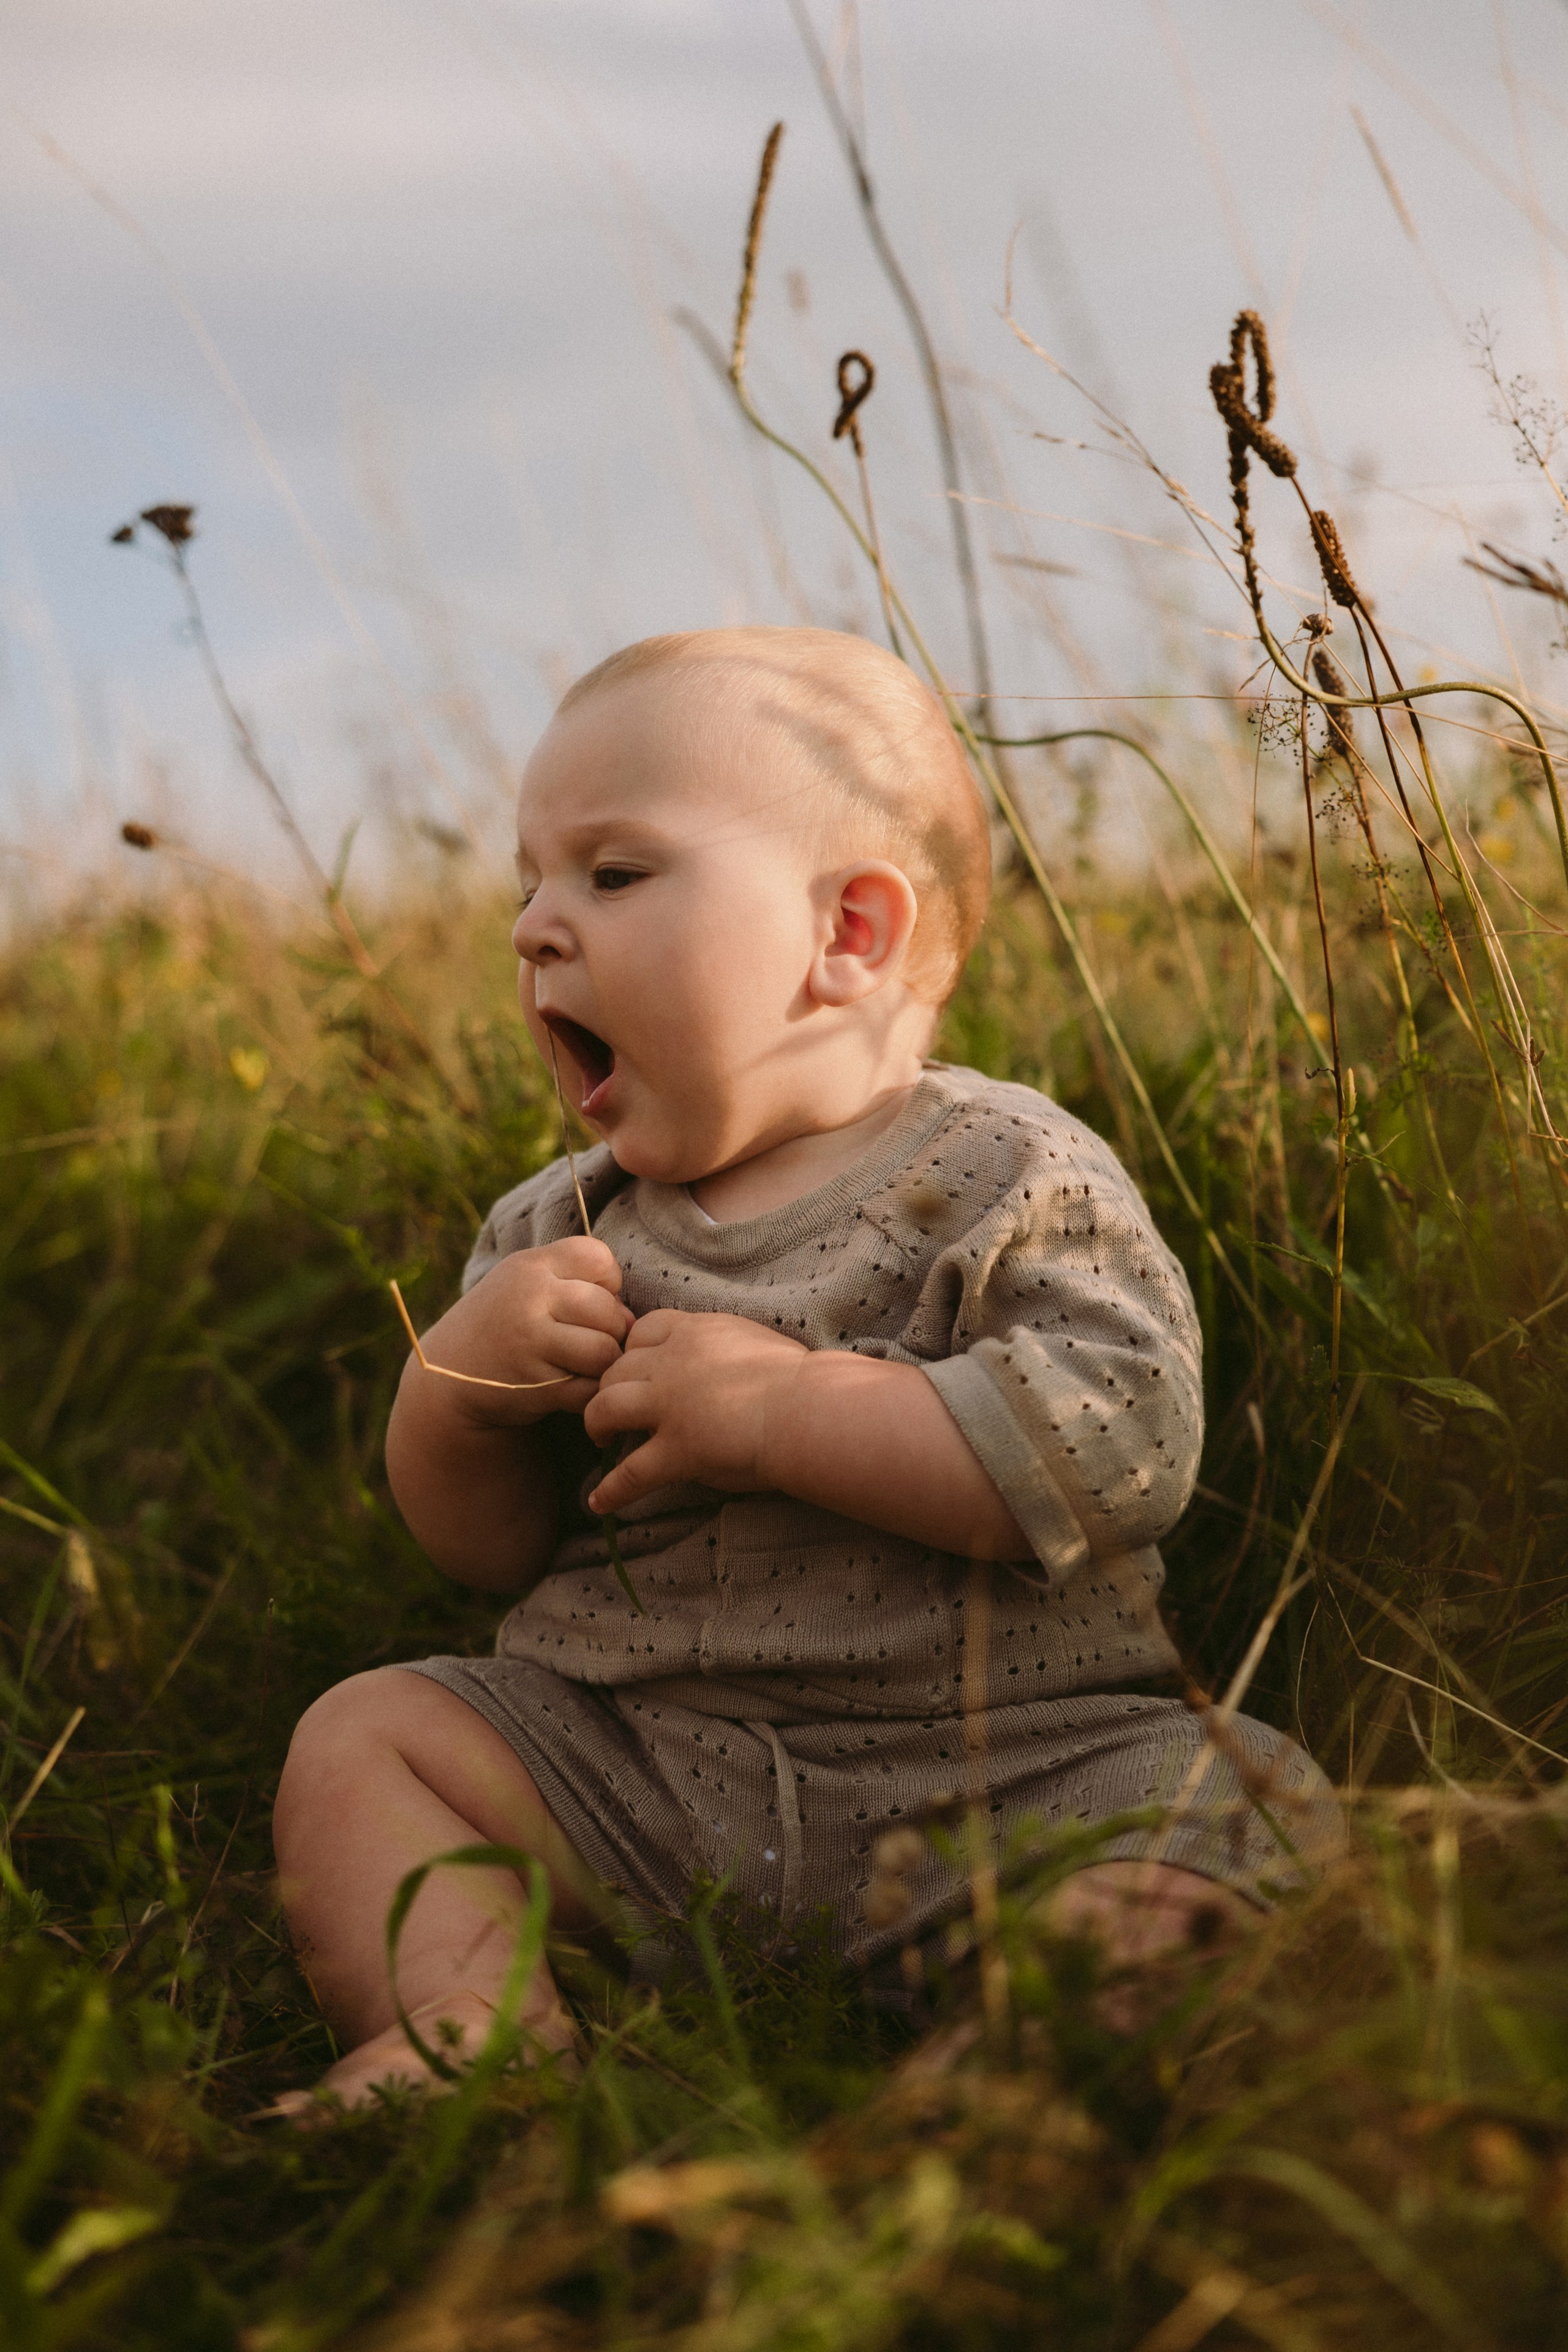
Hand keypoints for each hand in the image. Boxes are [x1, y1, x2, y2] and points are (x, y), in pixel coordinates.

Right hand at [405, 1237, 632, 1427]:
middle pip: (608, 1310)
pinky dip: (588, 1393)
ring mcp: (530, 1342)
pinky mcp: (534, 1386)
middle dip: (610, 1330)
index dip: (607, 1283)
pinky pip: (588, 1389)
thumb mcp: (526, 1283)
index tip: (587, 1301)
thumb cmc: (504, 1323)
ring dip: (602, 1365)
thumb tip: (631, 1322)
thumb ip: (578, 1285)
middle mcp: (529, 1298)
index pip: (599, 1259)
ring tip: (582, 1365)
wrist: (446, 1374)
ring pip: (604, 1351)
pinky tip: (570, 1388)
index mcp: (531, 1265)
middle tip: (587, 1341)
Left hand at [583, 1310, 807, 1513]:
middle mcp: (673, 1363)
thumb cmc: (798, 1378)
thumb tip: (716, 1367)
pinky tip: (599, 1503)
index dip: (634, 1348)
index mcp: (696, 1332)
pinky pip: (631, 1473)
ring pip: (606, 1406)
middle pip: (618, 1367)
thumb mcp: (752, 1342)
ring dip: (597, 1423)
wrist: (807, 1407)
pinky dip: (612, 1490)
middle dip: (609, 1385)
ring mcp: (670, 1406)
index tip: (636, 1365)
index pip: (646, 1330)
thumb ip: (722, 1351)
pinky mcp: (676, 1450)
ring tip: (601, 1440)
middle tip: (614, 1407)